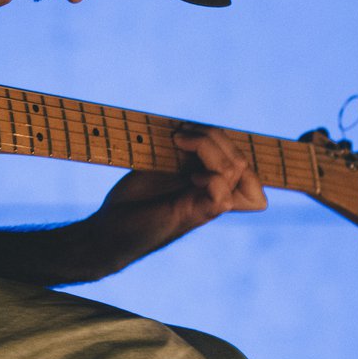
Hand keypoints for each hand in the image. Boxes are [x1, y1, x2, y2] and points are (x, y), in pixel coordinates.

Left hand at [93, 127, 267, 258]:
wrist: (109, 230)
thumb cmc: (131, 200)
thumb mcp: (160, 167)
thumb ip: (183, 153)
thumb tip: (192, 128)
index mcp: (210, 186)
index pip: (248, 172)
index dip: (234, 147)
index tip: (196, 134)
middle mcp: (213, 196)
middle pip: (242, 162)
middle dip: (215, 136)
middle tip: (181, 133)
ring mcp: (205, 207)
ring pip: (234, 171)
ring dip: (207, 146)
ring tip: (178, 141)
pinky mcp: (190, 216)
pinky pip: (221, 198)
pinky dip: (210, 180)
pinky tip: (190, 176)